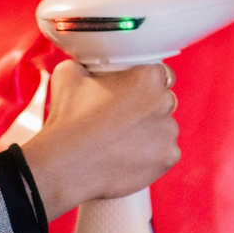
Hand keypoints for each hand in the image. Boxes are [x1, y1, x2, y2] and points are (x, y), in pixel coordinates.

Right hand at [20, 60, 180, 218]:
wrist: (64, 168)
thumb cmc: (68, 121)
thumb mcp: (68, 74)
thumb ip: (85, 64)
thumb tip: (85, 66)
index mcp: (147, 78)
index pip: (158, 73)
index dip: (142, 83)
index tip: (130, 93)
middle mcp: (164, 102)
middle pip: (163, 101)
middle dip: (147, 108)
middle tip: (120, 120)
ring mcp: (169, 132)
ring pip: (164, 128)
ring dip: (149, 133)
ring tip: (119, 142)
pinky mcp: (168, 158)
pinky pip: (165, 153)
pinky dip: (151, 156)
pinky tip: (127, 157)